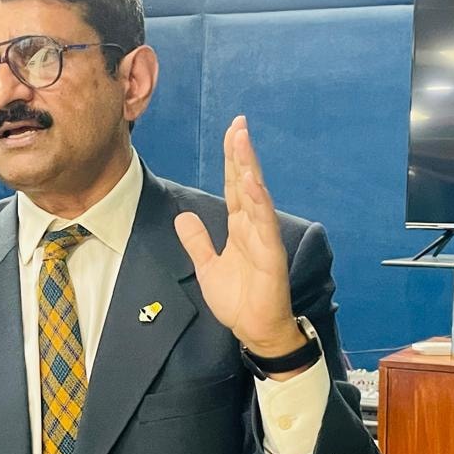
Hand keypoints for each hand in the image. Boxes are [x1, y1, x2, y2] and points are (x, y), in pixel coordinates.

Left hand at [174, 117, 303, 357]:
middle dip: (241, 153)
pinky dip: (259, 202)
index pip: (234, 186)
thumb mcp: (207, 266)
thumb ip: (197, 241)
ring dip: (250, 168)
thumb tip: (183, 217)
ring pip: (256, 196)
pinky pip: (264, 225)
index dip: (232, 159)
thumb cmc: (238, 300)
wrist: (254, 330)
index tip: (232, 132)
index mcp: (239, 227)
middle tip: (238, 123)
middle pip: (246, 183)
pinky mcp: (270, 256)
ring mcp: (263, 239)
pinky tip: (253, 182)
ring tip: (242, 141)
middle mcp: (253, 227)